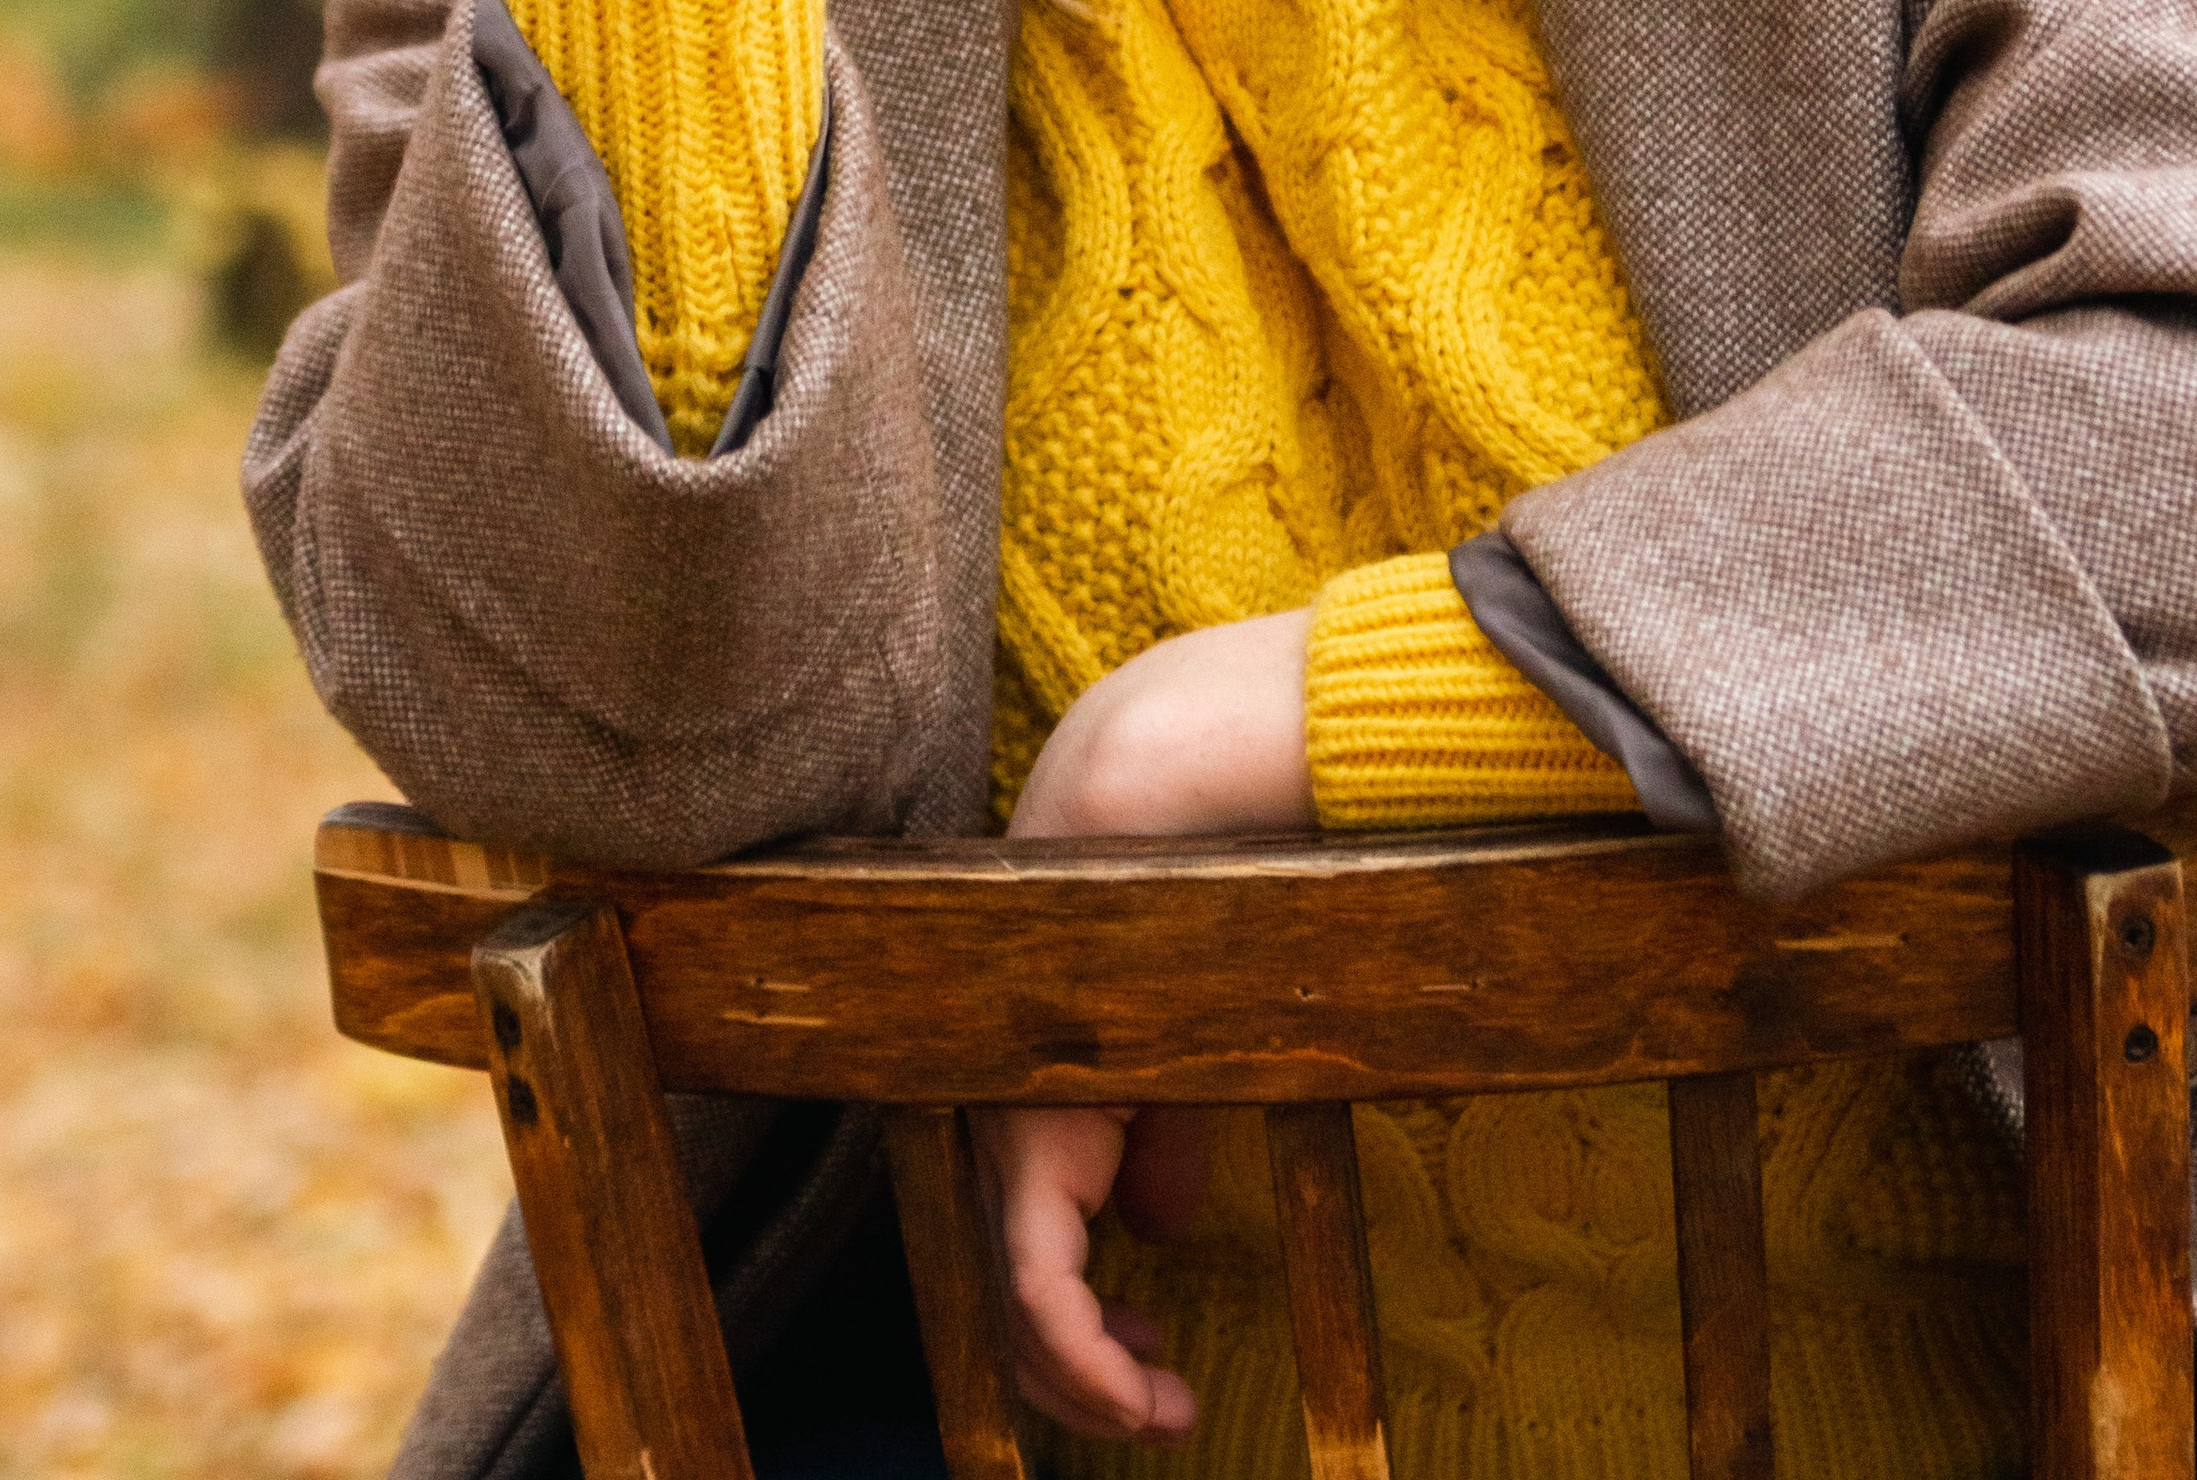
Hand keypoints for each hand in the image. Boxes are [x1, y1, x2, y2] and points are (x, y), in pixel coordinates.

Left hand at [974, 612, 1313, 1441]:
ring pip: (1011, 1299)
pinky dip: (1075, 1349)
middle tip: (1155, 1411)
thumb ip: (1159, 1126)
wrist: (1162, 785)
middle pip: (1007, 1287)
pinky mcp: (1031, 1131)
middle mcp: (1005, 1109)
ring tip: (1152, 1404)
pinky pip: (1031, 1278)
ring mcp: (1008, 1120)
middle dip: (1078, 1373)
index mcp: (1039, 1084)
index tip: (1156, 1378)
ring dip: (1079, 1376)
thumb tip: (1155, 1217)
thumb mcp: (1185, 1038)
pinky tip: (1138, 1380)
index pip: (1025, 1240)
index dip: (1080, 1332)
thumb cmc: (1192, 887)